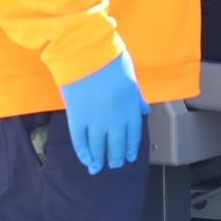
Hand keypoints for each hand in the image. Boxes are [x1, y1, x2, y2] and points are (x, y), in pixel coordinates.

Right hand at [60, 52, 150, 174]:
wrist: (86, 53)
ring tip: (98, 168)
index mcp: (130, 106)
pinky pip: (80, 141)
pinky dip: (83, 152)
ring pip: (99, 146)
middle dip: (116, 157)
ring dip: (100, 159)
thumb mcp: (130, 76)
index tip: (129, 156)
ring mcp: (95, 120)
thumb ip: (136, 97)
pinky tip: (86, 160)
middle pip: (117, 144)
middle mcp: (115, 118)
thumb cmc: (110, 58)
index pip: (133, 132)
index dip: (131, 146)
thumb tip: (143, 111)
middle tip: (115, 164)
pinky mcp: (77, 118)